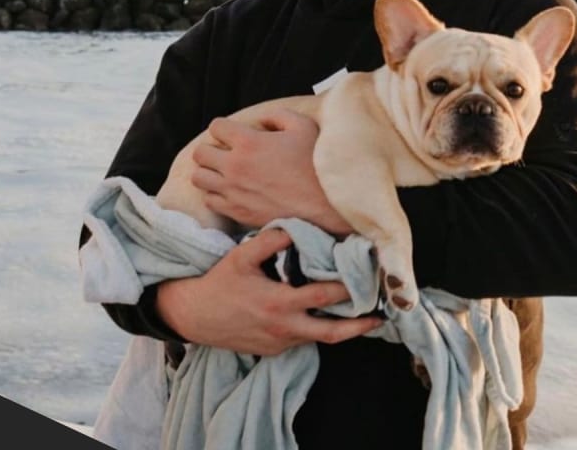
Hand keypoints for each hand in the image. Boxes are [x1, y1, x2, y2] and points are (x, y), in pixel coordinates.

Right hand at [156, 229, 382, 354]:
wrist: (194, 317)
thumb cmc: (220, 283)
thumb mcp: (242, 256)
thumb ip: (271, 240)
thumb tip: (298, 225)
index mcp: (280, 303)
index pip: (326, 295)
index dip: (351, 286)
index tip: (368, 275)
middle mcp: (285, 328)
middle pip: (335, 332)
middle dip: (362, 323)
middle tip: (383, 311)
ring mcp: (281, 343)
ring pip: (322, 339)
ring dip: (345, 328)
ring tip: (367, 316)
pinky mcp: (276, 351)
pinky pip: (305, 340)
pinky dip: (320, 329)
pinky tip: (330, 316)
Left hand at [191, 108, 352, 235]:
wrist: (323, 205)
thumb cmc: (315, 164)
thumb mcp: (303, 126)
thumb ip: (277, 116)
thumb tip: (261, 121)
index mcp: (249, 142)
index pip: (215, 127)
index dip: (224, 128)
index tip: (234, 134)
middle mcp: (235, 166)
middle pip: (200, 153)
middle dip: (211, 149)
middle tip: (226, 153)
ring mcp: (233, 191)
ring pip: (199, 178)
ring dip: (209, 172)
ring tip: (224, 173)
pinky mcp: (235, 211)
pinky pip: (209, 200)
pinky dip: (215, 194)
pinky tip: (231, 191)